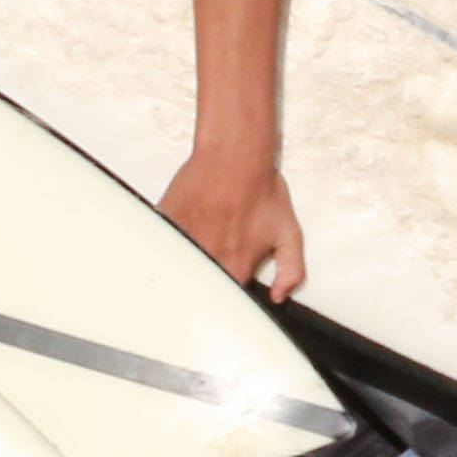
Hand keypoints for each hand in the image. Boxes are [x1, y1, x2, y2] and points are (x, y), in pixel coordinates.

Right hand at [163, 137, 307, 300]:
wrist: (235, 157)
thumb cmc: (260, 190)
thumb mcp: (290, 233)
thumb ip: (292, 272)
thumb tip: (279, 296)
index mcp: (237, 269)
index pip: (230, 298)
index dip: (231, 293)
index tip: (231, 282)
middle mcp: (209, 261)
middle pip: (203, 286)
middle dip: (207, 281)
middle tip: (216, 258)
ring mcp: (184, 244)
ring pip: (181, 269)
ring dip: (187, 265)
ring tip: (201, 243)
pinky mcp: (168, 225)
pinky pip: (165, 246)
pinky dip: (171, 246)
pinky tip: (182, 235)